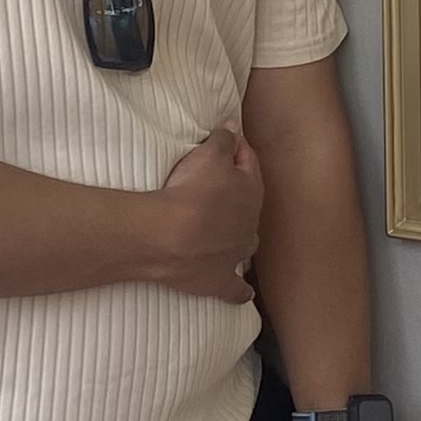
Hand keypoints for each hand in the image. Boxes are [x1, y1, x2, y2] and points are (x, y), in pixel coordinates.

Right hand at [151, 127, 262, 301]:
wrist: (169, 237)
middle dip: (238, 196)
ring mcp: (236, 255)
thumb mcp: (208, 154)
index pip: (249, 163)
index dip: (238, 150)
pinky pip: (236, 289)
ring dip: (240, 238)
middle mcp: (249, 225)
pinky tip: (245, 293)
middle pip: (247, 205)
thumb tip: (236, 127)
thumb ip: (225, 140)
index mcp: (251, 191)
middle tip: (219, 187)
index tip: (228, 143)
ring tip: (230, 233)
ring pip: (246, 245)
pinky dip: (240, 290)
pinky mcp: (219, 281)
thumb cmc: (190, 191)